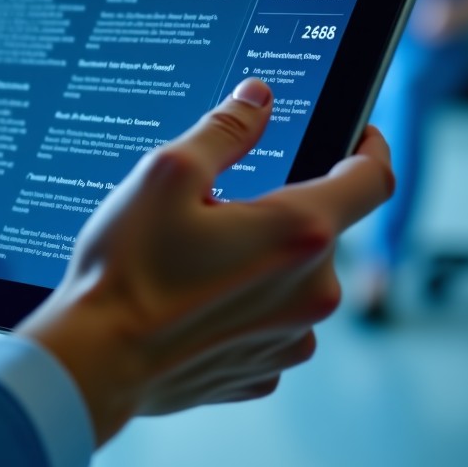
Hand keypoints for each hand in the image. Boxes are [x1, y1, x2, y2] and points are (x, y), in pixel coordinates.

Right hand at [17, 79, 392, 445]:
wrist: (94, 360)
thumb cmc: (129, 266)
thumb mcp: (169, 174)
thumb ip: (227, 128)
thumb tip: (259, 97)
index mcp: (300, 232)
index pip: (373, 178)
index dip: (369, 146)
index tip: (357, 134)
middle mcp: (313, 291)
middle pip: (321, 228)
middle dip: (278, 208)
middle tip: (217, 206)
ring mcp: (291, 338)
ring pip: (293, 276)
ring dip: (261, 259)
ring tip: (196, 258)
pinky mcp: (265, 369)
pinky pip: (269, 320)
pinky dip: (243, 303)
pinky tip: (193, 299)